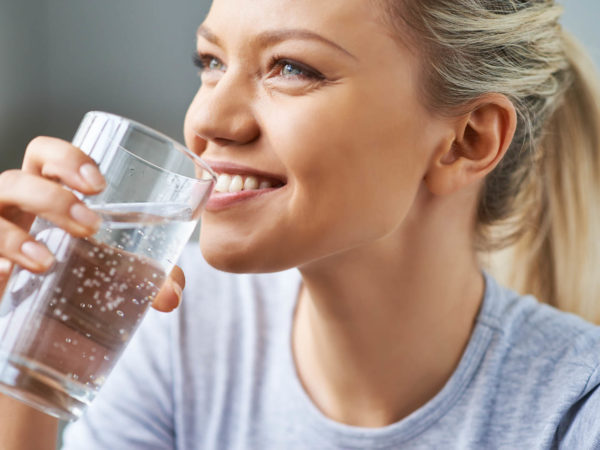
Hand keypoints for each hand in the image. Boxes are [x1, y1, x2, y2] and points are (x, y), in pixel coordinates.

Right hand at [0, 136, 184, 311]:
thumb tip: (172, 293)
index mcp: (43, 193)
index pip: (44, 155)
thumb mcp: (106, 268)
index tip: (100, 184)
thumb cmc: (68, 274)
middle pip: (15, 181)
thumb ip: (143, 275)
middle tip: (90, 225)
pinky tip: (7, 276)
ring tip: (48, 261)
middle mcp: (10, 208)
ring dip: (17, 237)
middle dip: (51, 198)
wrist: (27, 320)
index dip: (66, 158)